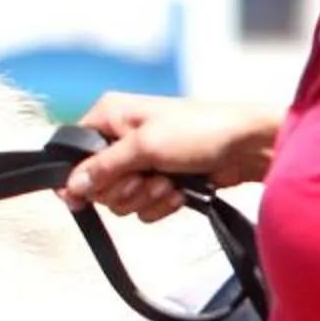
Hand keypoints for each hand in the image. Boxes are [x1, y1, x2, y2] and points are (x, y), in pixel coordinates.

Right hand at [54, 91, 276, 221]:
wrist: (250, 147)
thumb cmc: (200, 131)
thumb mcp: (144, 146)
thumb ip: (102, 167)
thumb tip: (69, 186)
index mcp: (110, 116)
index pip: (73, 152)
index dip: (78, 176)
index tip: (84, 196)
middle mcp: (121, 137)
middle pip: (96, 181)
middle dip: (123, 188)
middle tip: (147, 179)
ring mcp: (142, 160)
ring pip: (120, 197)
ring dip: (145, 197)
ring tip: (169, 184)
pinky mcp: (161, 179)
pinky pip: (143, 205)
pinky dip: (161, 204)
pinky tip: (180, 193)